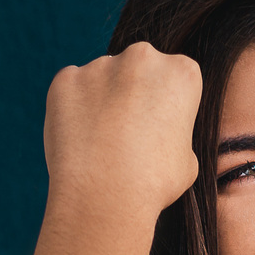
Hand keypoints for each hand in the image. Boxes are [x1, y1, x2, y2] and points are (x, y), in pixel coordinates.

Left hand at [43, 42, 201, 219]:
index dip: (166, 107)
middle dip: (134, 94)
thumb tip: (161, 130)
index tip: (157, 130)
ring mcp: (100, 65)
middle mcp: (142, 57)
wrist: (103, 197)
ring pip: (103, 78)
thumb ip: (175, 131)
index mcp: (181, 72)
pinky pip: (72, 89)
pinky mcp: (66, 79)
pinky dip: (74, 109)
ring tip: (101, 143)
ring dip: (103, 101)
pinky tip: (80, 139)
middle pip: (138, 70)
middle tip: (127, 135)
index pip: (175, 79)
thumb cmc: (153, 184)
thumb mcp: (188, 159)